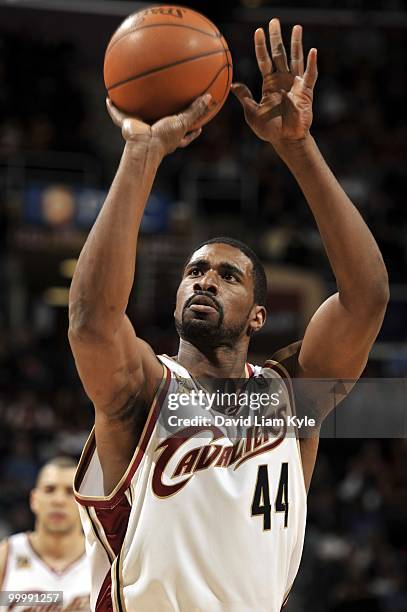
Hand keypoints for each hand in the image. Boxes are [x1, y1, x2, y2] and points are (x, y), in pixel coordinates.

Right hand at [106, 94, 211, 157]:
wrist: (145, 145)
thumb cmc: (164, 138)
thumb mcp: (183, 122)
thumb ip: (195, 110)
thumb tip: (209, 98)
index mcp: (171, 137)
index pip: (185, 135)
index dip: (193, 131)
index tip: (200, 127)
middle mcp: (156, 134)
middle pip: (161, 125)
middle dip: (163, 119)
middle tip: (167, 109)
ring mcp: (141, 131)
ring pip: (138, 120)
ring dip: (134, 112)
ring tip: (132, 99)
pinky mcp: (127, 126)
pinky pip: (118, 116)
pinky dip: (112, 109)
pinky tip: (109, 99)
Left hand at [232, 19, 317, 146]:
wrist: (286, 140)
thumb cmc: (269, 129)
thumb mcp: (252, 114)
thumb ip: (245, 98)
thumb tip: (233, 84)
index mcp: (269, 83)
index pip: (264, 60)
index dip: (261, 46)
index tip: (258, 30)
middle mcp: (282, 79)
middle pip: (279, 54)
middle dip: (277, 37)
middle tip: (274, 21)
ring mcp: (295, 84)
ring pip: (295, 59)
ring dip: (296, 43)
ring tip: (296, 27)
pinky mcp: (306, 92)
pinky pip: (310, 75)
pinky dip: (312, 64)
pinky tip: (313, 51)